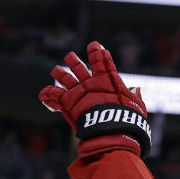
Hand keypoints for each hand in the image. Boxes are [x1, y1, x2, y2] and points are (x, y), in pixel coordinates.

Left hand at [39, 41, 151, 159]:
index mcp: (109, 80)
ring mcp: (79, 92)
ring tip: (55, 70)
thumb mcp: (136, 107)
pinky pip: (55, 96)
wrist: (113, 132)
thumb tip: (136, 90)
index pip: (103, 61)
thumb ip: (134, 97)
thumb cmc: (129, 121)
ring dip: (59, 73)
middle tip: (70, 56)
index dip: (99, 53)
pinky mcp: (68, 104)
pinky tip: (43, 94)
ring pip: (65, 77)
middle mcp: (91, 82)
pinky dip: (48, 95)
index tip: (96, 46)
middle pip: (79, 66)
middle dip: (74, 60)